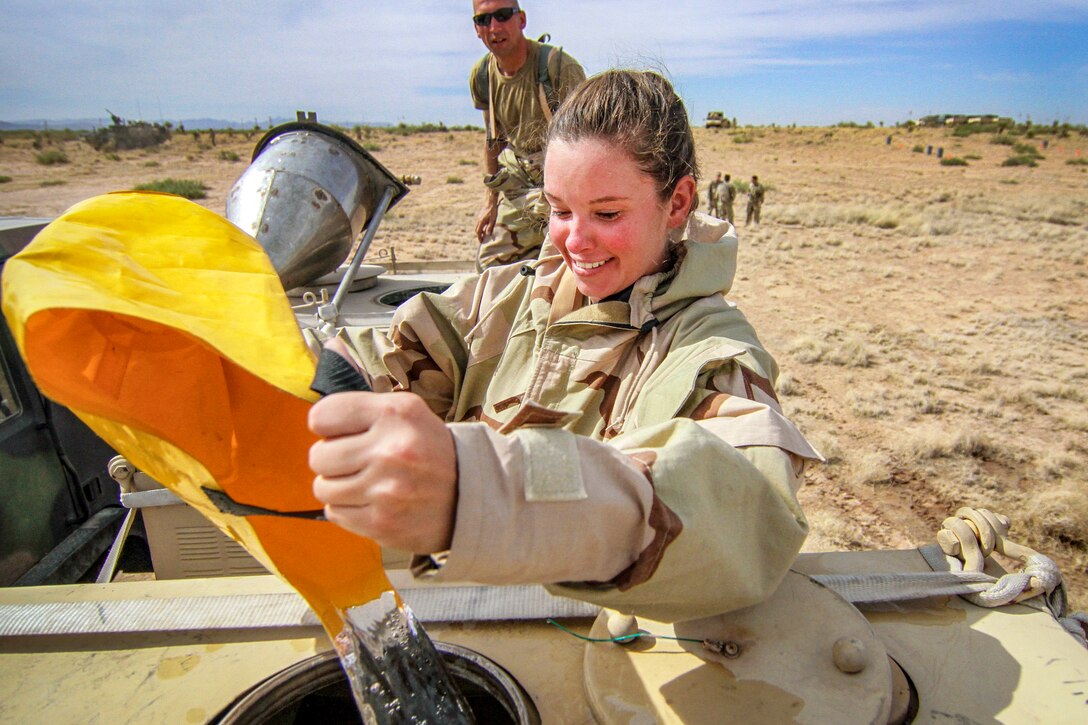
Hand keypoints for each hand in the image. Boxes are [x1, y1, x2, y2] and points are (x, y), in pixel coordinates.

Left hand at [309, 391, 456, 553]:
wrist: (469, 495)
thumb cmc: (428, 449)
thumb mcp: (407, 410)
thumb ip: (361, 409)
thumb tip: (314, 421)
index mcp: (395, 414)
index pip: (322, 417)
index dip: (328, 426)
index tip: (345, 433)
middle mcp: (391, 450)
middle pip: (318, 456)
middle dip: (333, 459)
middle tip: (359, 461)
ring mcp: (386, 490)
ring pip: (323, 487)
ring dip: (338, 486)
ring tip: (366, 482)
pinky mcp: (382, 523)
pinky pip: (335, 512)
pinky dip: (348, 508)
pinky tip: (371, 502)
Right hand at [475, 195, 498, 242]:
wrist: (490, 202)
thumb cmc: (492, 211)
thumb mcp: (493, 220)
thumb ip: (490, 227)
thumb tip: (487, 234)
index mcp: (481, 222)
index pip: (478, 232)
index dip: (479, 237)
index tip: (481, 242)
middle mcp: (478, 220)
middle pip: (476, 230)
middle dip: (478, 235)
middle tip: (482, 239)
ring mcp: (478, 218)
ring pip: (476, 227)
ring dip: (479, 231)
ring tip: (483, 234)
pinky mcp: (480, 216)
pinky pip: (478, 224)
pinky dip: (479, 227)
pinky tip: (484, 228)